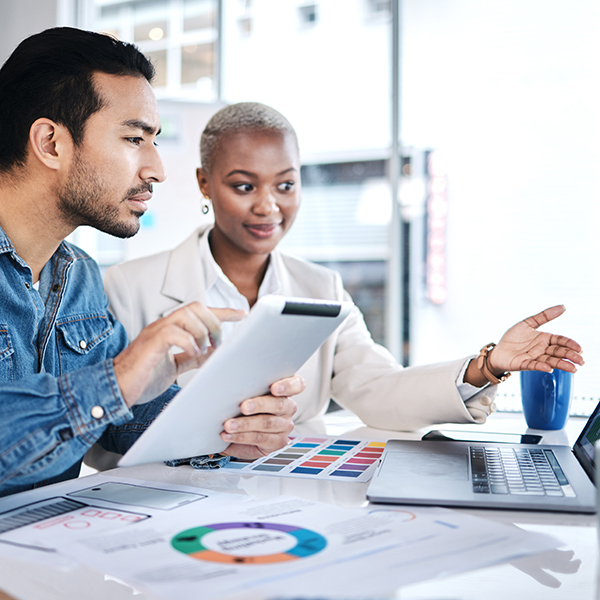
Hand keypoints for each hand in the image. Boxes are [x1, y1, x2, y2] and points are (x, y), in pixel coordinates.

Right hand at [114, 303, 244, 406]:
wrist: (117, 389)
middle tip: (218, 343)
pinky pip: (173, 332)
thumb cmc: (143, 377)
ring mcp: (156, 332)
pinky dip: (189, 342)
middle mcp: (164, 325)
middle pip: (196, 307)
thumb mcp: (175, 366)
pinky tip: (193, 354)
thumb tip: (213, 353)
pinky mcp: (150, 344)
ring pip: (187, 314)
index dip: (223, 312)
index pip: (201, 312)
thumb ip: (192, 357)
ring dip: (203, 331)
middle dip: (214, 323)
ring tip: (205, 349)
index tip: (243, 314)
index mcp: (171, 328)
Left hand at [220, 375, 303, 459]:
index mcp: (285, 390)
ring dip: (245, 424)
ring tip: (229, 424)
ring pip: (267, 423)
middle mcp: (288, 407)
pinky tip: (229, 434)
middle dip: (259, 405)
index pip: (297, 384)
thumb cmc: (243, 408)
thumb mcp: (246, 393)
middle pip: (279, 404)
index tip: (274, 388)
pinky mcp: (277, 442)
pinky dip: (241, 436)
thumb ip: (246, 385)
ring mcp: (284, 425)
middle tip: (243, 407)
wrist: (240, 433)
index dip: (288, 385)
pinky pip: (260, 438)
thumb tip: (228, 375)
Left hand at [488, 305, 583, 375]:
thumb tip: (562, 307)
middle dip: (570, 356)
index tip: (579, 348)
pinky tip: (548, 367)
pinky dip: (541, 366)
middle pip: (558, 352)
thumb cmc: (512, 338)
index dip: (569, 344)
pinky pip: (533, 365)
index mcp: (544, 339)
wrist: (498, 350)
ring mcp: (533, 357)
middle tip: (580, 360)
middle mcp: (541, 349)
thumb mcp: (528, 323)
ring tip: (572, 368)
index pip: (560, 341)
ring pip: (550, 361)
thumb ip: (544, 316)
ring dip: (561, 364)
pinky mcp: (523, 364)